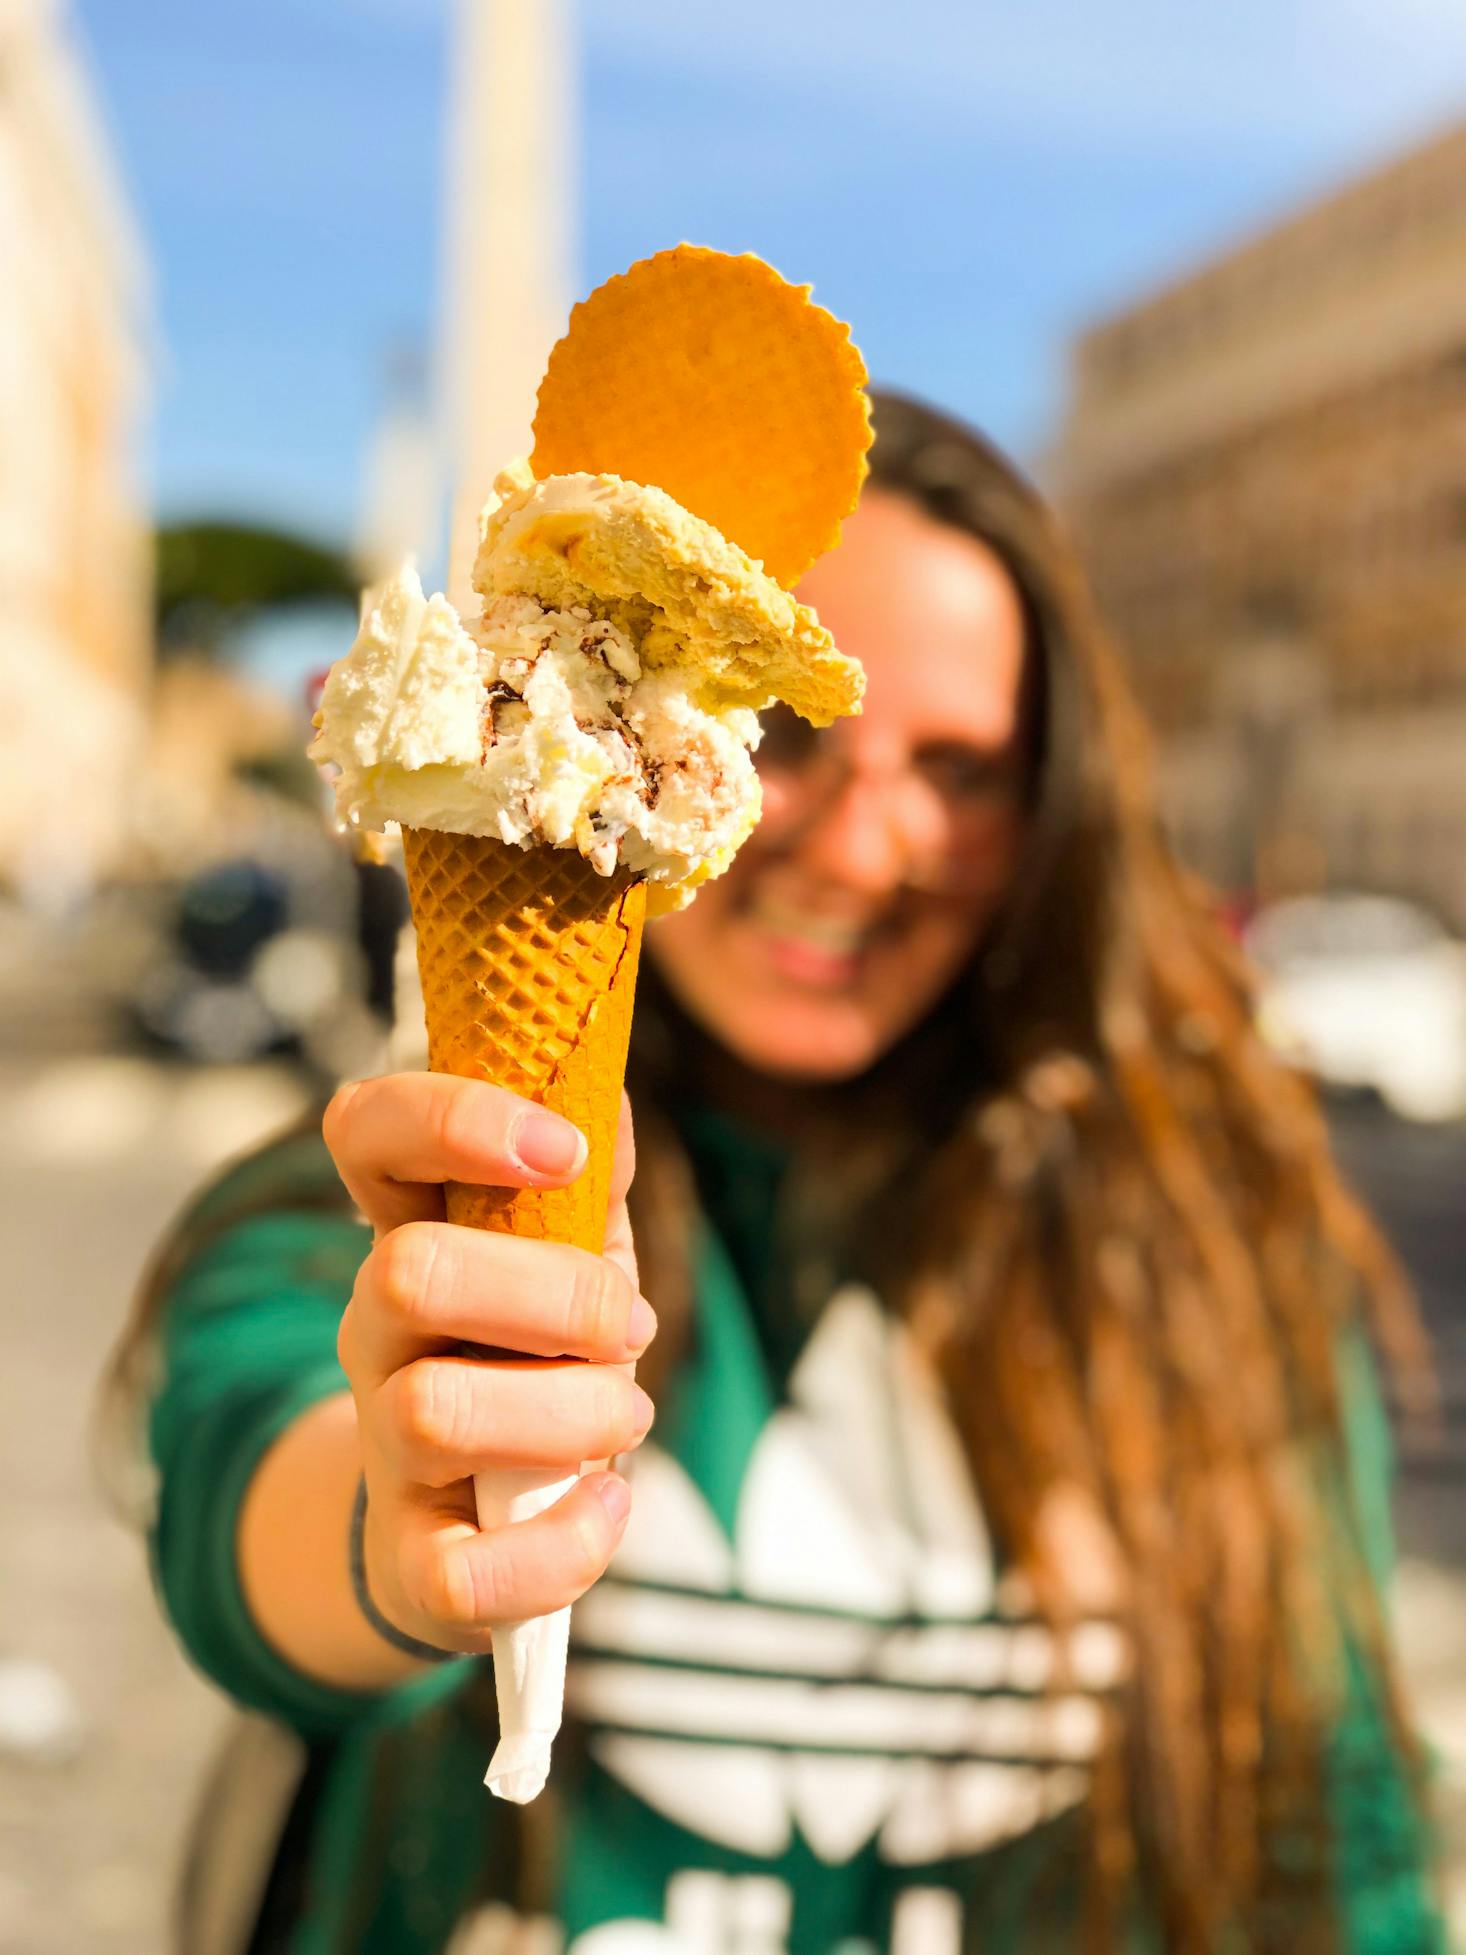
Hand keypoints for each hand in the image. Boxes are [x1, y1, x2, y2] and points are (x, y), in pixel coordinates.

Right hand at [323, 1073, 653, 1656]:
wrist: (477, 1524)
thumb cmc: (537, 1362)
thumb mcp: (572, 1259)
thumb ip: (593, 1185)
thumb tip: (607, 1099)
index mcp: (415, 1231)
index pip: (366, 1130)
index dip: (452, 1121)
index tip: (564, 1153)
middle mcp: (377, 1331)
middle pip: (405, 1272)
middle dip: (556, 1297)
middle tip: (629, 1326)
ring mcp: (384, 1446)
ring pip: (434, 1412)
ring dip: (576, 1413)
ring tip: (624, 1414)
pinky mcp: (413, 1562)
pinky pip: (460, 1575)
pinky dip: (562, 1545)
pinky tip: (608, 1506)